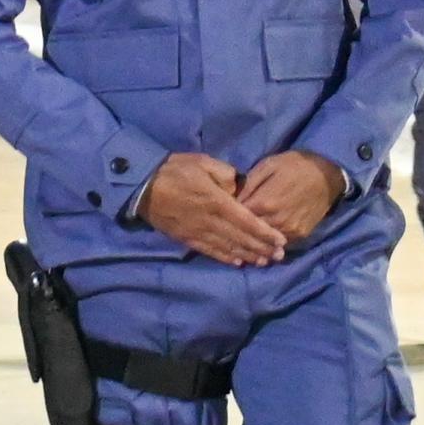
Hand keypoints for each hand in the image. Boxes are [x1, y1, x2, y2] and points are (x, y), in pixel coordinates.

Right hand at [136, 151, 290, 266]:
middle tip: (279, 256)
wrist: (142, 186)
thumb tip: (239, 188)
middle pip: (241, 238)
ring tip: (264, 261)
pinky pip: (210, 251)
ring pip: (228, 247)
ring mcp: (198, 232)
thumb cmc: (174, 170)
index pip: (247, 221)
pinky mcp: (187, 239)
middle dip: (262, 247)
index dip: (265, 232)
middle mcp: (210, 221)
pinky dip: (225, 257)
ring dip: (247, 255)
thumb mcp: (203, 162)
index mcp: (217, 201)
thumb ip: (225, 174)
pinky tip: (237, 262)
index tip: (280, 240)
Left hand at [232, 150, 343, 248]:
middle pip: (250, 233)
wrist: (328, 174)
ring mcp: (290, 230)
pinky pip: (281, 243)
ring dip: (255, 241)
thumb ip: (249, 185)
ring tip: (245, 240)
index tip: (223, 215)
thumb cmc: (295, 165)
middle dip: (240, 231)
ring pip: (265, 242)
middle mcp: (276, 220)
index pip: (238, 217)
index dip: (230, 216)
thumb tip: (233, 200)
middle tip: (231, 230)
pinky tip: (265, 242)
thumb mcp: (268, 165)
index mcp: (264, 202)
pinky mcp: (301, 235)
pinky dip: (271, 243)